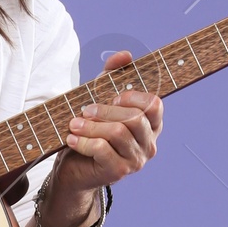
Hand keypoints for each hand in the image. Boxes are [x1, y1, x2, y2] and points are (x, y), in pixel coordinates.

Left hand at [38, 52, 162, 226]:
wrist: (75, 168)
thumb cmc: (91, 131)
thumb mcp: (100, 98)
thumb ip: (112, 76)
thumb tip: (125, 55)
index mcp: (151, 125)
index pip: (155, 105)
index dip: (134, 97)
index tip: (114, 97)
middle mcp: (149, 143)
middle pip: (135, 118)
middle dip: (105, 110)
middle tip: (84, 110)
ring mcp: (136, 160)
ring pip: (118, 133)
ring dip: (91, 126)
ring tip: (73, 124)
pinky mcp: (119, 171)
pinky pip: (102, 150)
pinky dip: (83, 142)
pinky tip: (72, 139)